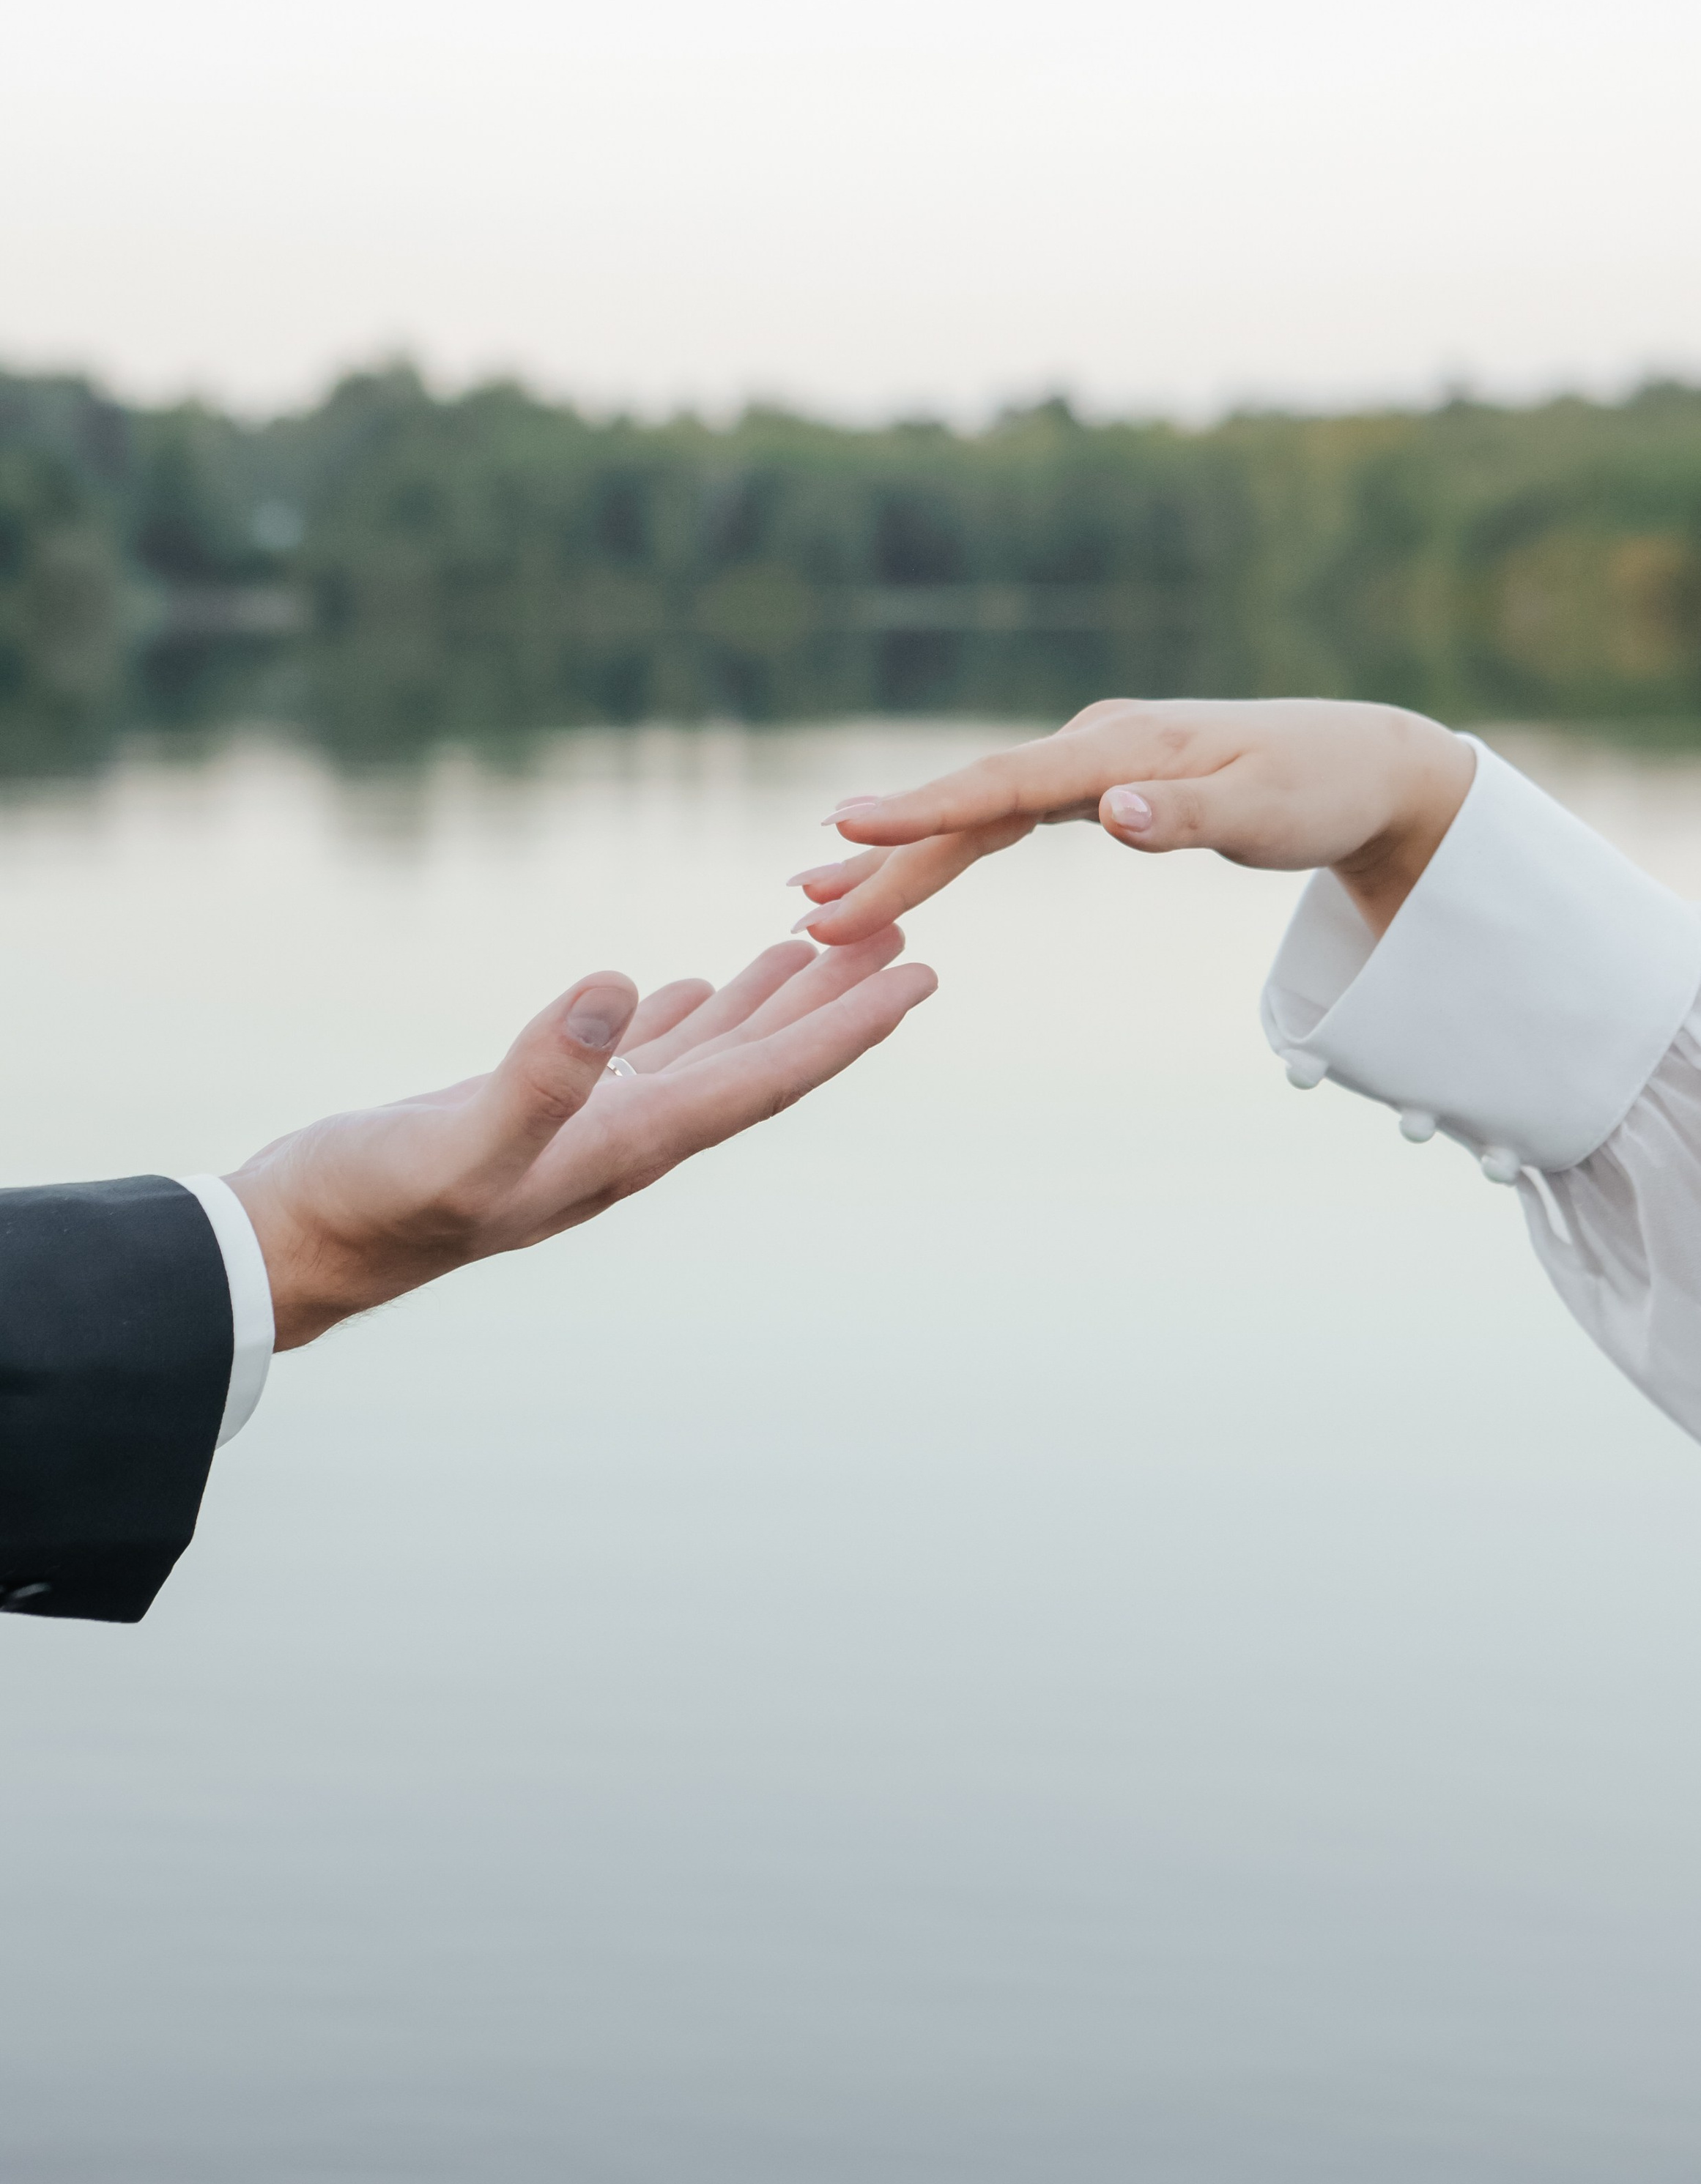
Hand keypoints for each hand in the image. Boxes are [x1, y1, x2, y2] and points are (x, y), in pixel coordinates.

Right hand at [226, 930, 933, 1349]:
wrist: (296, 1246)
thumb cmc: (369, 1205)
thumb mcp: (456, 1141)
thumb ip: (536, 1075)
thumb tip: (613, 985)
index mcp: (626, 1146)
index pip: (763, 1079)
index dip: (846, 1027)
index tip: (921, 978)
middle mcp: (622, 1139)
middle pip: (756, 1062)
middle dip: (833, 1003)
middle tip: (904, 937)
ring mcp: (579, 1126)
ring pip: (700, 1052)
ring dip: (767, 1001)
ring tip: (821, 947)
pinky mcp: (533, 1108)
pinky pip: (629, 1051)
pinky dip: (676, 1013)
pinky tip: (695, 987)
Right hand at [786, 698, 1474, 946]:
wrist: (1365, 766)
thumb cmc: (1320, 789)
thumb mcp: (1266, 811)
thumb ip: (1187, 815)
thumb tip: (1115, 817)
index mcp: (1121, 748)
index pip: (1004, 785)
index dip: (924, 810)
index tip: (847, 830)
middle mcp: (1093, 746)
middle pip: (971, 804)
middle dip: (887, 857)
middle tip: (804, 910)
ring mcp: (1091, 763)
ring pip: (978, 812)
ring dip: (901, 856)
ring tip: (816, 901)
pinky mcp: (1099, 785)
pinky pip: (1004, 817)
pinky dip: (949, 843)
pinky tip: (905, 866)